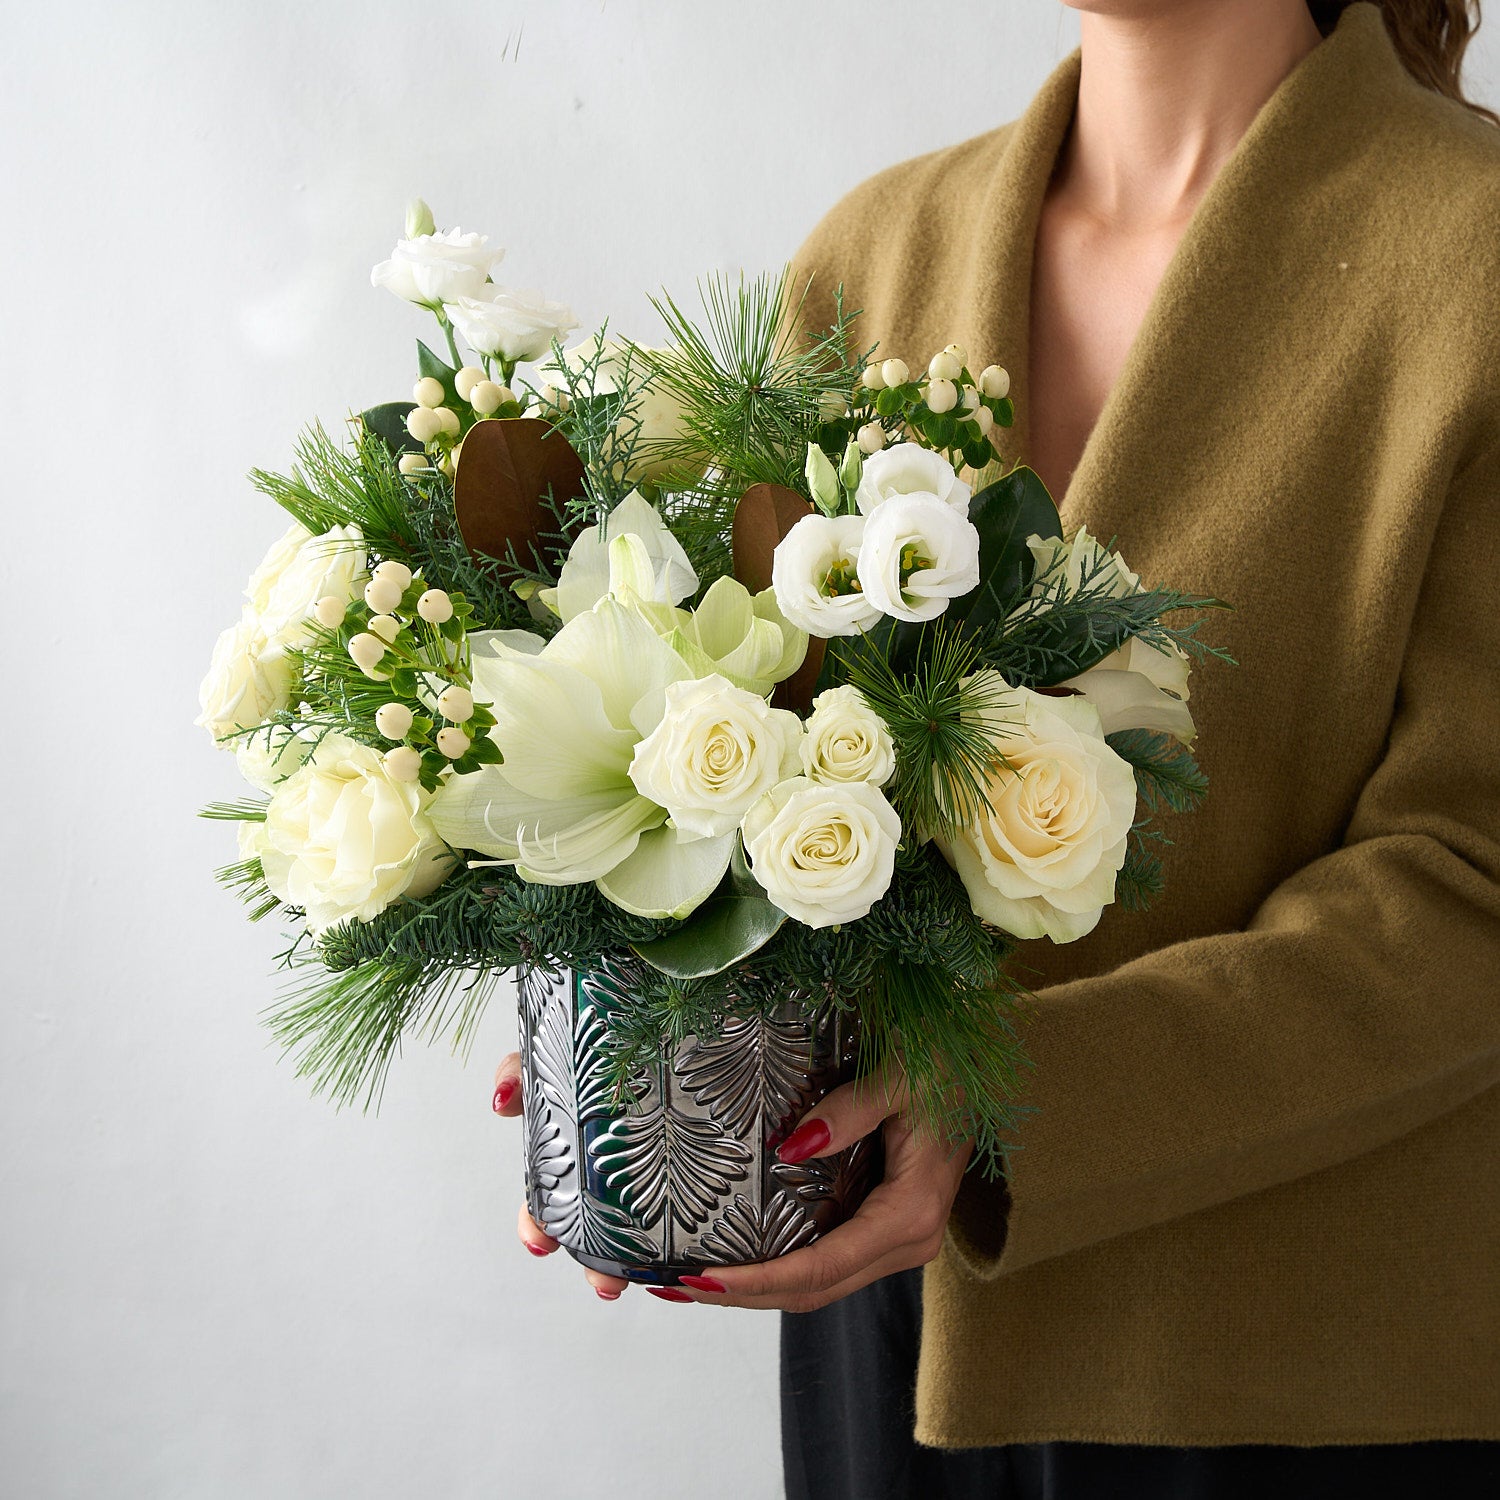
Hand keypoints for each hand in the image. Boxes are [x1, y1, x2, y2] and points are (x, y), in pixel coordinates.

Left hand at [493, 1054, 970, 1308]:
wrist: (985, 1057)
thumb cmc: (948, 1059)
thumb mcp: (902, 1075)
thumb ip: (851, 1111)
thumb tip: (790, 1145)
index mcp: (911, 1212)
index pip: (821, 1266)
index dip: (757, 1280)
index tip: (699, 1277)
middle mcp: (904, 1239)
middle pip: (811, 1290)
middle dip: (740, 1294)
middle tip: (670, 1284)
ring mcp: (893, 1234)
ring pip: (816, 1281)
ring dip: (753, 1284)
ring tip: (685, 1276)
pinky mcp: (880, 1220)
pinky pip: (822, 1255)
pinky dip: (775, 1261)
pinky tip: (731, 1249)